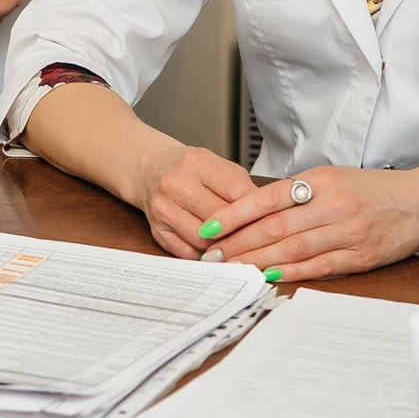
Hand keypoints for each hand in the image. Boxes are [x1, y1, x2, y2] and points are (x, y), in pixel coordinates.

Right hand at [131, 137, 257, 259]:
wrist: (150, 169)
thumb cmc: (190, 169)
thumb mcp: (217, 164)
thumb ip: (240, 184)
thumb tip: (265, 214)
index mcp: (196, 162)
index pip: (235, 191)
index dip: (255, 209)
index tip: (268, 219)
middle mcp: (175, 184)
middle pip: (219, 218)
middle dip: (240, 230)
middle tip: (256, 237)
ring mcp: (163, 208)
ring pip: (203, 240)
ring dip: (222, 246)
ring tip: (235, 244)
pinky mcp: (156, 229)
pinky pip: (186, 252)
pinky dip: (204, 255)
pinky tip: (214, 250)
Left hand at [201, 164, 418, 281]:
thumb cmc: (373, 189)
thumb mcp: (333, 176)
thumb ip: (297, 191)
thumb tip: (253, 209)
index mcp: (320, 180)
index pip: (266, 198)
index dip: (233, 215)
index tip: (208, 228)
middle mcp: (332, 204)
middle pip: (275, 227)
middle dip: (239, 243)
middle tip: (212, 256)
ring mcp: (348, 231)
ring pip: (293, 248)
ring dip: (259, 262)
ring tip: (233, 270)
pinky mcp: (361, 255)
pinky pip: (320, 266)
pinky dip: (293, 273)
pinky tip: (271, 277)